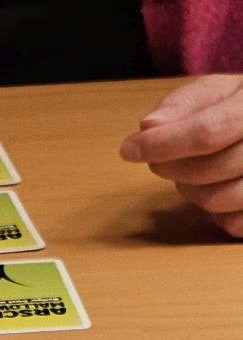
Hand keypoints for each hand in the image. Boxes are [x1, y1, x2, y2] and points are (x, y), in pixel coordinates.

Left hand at [119, 75, 242, 237]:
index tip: (129, 149)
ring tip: (189, 171)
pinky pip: (232, 224)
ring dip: (190, 190)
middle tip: (158, 158)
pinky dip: (213, 212)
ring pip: (216, 200)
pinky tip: (213, 188)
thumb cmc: (238, 107)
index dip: (165, 143)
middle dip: (171, 167)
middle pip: (208, 170)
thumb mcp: (215, 93)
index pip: (208, 132)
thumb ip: (183, 104)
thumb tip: (149, 126)